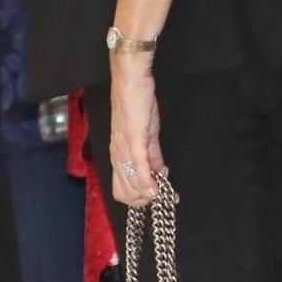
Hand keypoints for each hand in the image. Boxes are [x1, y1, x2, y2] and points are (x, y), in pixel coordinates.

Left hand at [109, 51, 163, 207]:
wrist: (132, 80)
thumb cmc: (137, 104)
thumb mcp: (145, 134)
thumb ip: (152, 157)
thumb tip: (159, 175)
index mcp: (118, 155)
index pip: (121, 191)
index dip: (139, 199)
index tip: (156, 195)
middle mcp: (117, 155)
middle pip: (125, 193)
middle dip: (145, 201)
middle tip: (162, 195)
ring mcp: (124, 148)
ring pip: (131, 184)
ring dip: (148, 194)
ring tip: (164, 191)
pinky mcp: (134, 138)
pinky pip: (138, 165)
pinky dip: (147, 181)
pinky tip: (156, 189)